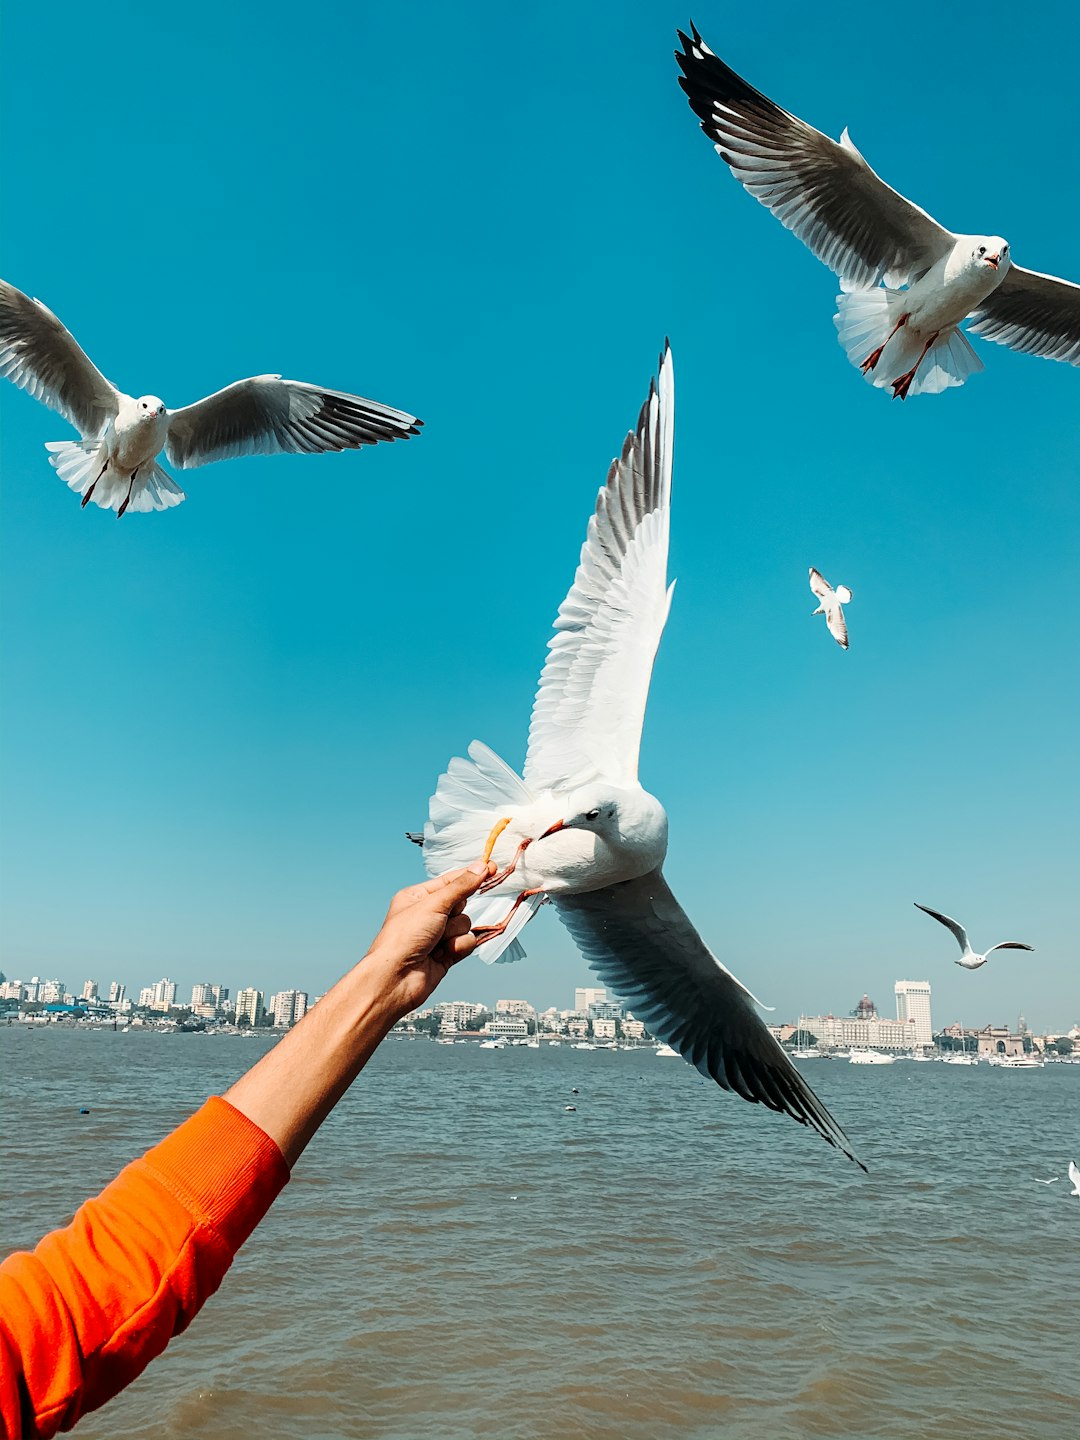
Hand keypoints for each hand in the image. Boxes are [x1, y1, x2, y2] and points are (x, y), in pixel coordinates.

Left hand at [364, 861, 493, 1016]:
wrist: (396, 978)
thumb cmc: (403, 938)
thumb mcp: (433, 904)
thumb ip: (461, 886)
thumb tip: (480, 868)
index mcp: (417, 897)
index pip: (451, 881)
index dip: (471, 875)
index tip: (492, 867)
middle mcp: (427, 915)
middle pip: (461, 904)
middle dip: (455, 913)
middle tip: (440, 920)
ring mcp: (437, 935)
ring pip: (466, 925)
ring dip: (454, 933)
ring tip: (436, 942)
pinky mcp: (446, 953)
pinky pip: (467, 943)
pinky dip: (458, 948)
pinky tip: (441, 954)